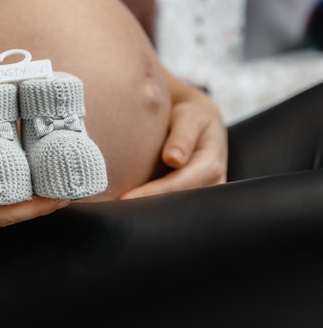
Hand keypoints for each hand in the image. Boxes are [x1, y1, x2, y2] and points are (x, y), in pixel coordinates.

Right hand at [0, 137, 69, 239]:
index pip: (1, 216)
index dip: (34, 208)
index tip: (62, 197)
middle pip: (9, 214)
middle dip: (42, 203)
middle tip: (74, 187)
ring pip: (4, 205)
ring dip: (32, 195)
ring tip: (60, 180)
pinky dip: (15, 187)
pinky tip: (29, 175)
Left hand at [119, 73, 227, 199]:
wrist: (200, 123)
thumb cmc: (192, 116)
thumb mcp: (190, 117)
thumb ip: (183, 136)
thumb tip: (174, 159)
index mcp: (210, 166)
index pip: (176, 185)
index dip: (151, 193)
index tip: (125, 198)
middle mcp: (210, 187)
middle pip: (174, 204)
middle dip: (146, 207)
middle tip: (116, 209)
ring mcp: (202, 196)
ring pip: (173, 210)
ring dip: (147, 210)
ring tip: (120, 210)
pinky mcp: (191, 199)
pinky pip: (171, 207)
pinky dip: (151, 207)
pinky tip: (130, 206)